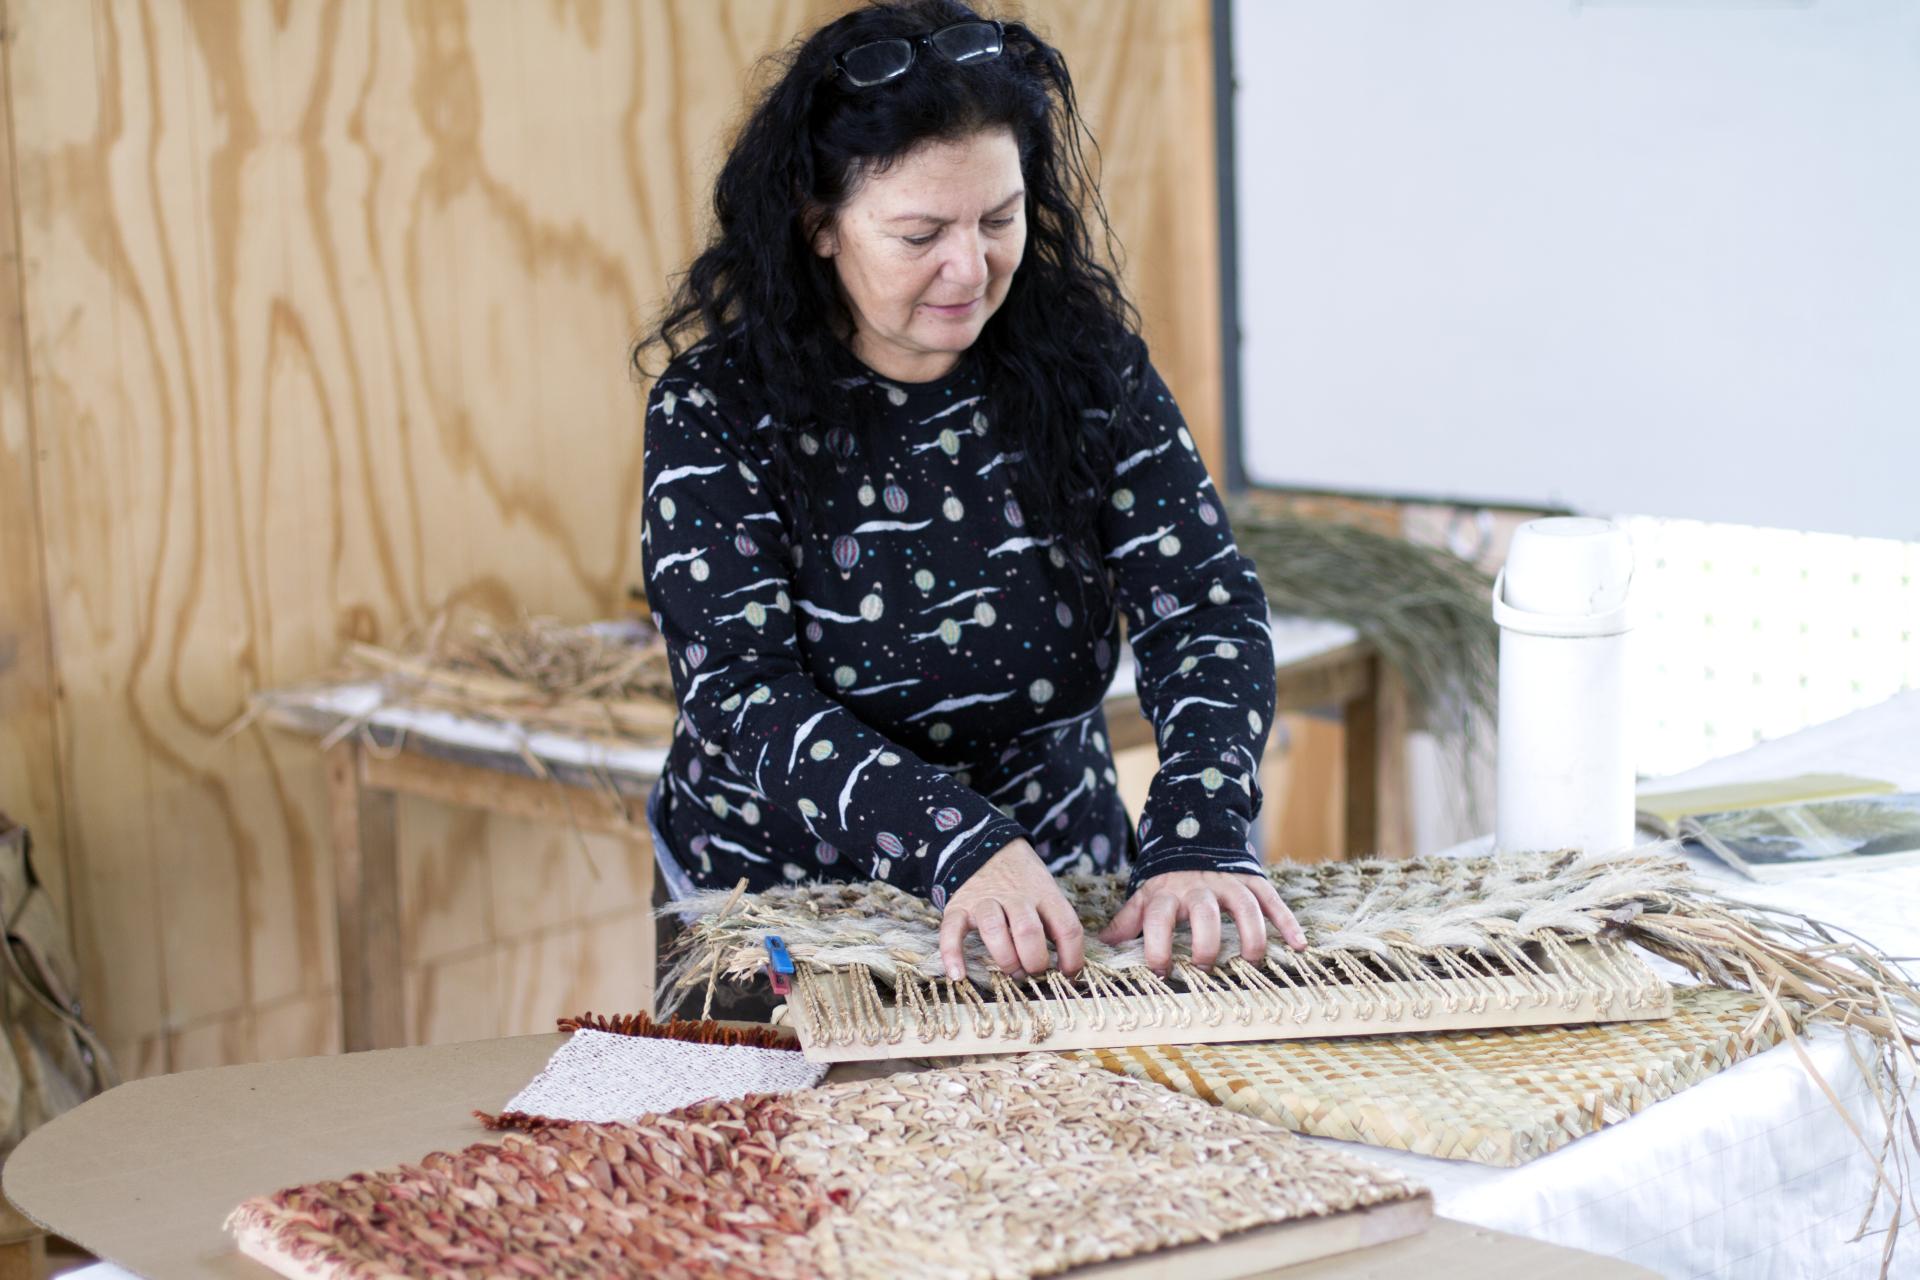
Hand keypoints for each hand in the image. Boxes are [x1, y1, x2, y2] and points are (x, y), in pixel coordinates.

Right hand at [938, 839, 1085, 979]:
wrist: (986, 845)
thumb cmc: (1023, 879)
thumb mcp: (1046, 890)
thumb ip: (1055, 921)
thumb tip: (1067, 966)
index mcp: (1044, 893)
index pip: (1066, 927)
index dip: (1072, 957)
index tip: (1068, 974)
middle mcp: (1016, 896)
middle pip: (1028, 931)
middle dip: (1034, 962)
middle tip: (1033, 972)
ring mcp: (985, 901)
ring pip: (994, 929)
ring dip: (1006, 959)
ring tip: (1012, 971)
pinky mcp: (958, 907)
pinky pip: (952, 931)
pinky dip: (952, 954)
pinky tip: (957, 975)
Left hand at [1098, 869, 1305, 972]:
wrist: (1195, 835)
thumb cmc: (1168, 882)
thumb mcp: (1144, 897)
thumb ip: (1127, 922)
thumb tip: (1101, 946)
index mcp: (1167, 895)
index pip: (1158, 919)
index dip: (1156, 946)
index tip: (1160, 972)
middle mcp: (1199, 888)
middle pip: (1204, 913)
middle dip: (1205, 943)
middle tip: (1205, 969)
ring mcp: (1229, 884)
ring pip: (1244, 906)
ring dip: (1252, 935)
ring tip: (1252, 961)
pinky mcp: (1254, 881)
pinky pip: (1273, 900)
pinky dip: (1287, 922)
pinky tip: (1298, 945)